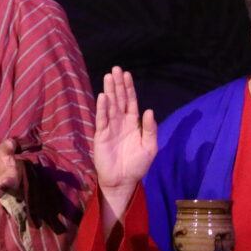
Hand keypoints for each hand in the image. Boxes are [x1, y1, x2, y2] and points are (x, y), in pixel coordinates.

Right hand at [93, 67, 157, 218]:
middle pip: (119, 99)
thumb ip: (150, 129)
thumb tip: (149, 111)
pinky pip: (101, 119)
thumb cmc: (137, 165)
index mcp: (133, 123)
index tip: (126, 74)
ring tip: (108, 77)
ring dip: (109, 91)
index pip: (130, 101)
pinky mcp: (101, 135)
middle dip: (117, 84)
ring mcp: (110, 127)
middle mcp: (120, 122)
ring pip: (110, 105)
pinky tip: (103, 97)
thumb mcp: (150, 147)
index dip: (129, 88)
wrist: (123, 181)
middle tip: (115, 69)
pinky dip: (102, 108)